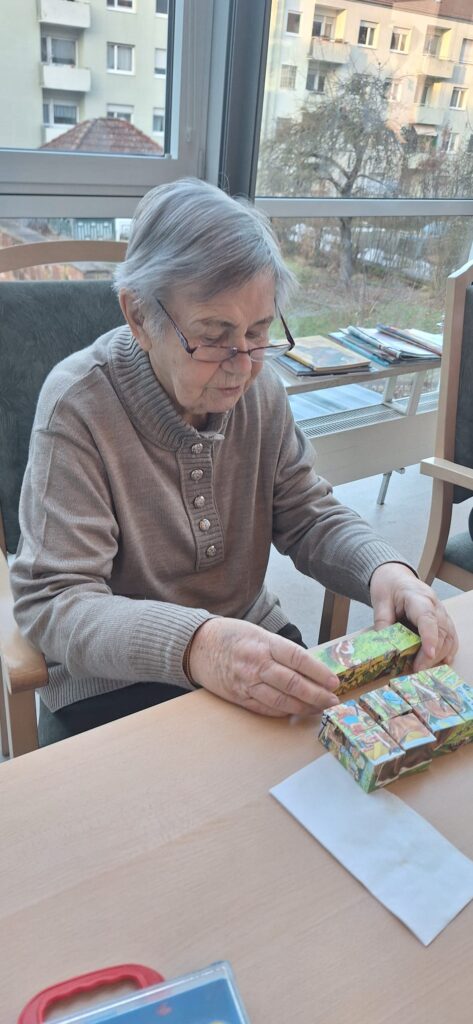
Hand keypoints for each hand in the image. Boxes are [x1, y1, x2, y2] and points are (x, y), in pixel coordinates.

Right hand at [188, 617, 339, 716]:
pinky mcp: (239, 697)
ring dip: (304, 707)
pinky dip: (283, 712)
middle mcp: (257, 663)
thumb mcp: (259, 633)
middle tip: (332, 701)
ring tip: (319, 709)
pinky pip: (265, 708)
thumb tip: (310, 667)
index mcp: (265, 643)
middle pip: (293, 683)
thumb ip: (282, 650)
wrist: (198, 646)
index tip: (334, 682)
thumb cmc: (233, 636)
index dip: (318, 672)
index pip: (298, 658)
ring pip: (281, 700)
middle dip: (317, 695)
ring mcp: (247, 682)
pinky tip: (297, 712)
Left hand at [369, 562, 457, 670]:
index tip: (428, 653)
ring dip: (440, 655)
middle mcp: (435, 605)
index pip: (427, 618)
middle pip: (441, 631)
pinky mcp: (443, 619)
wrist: (396, 578)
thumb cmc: (389, 588)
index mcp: (418, 597)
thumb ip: (382, 622)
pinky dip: (448, 650)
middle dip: (432, 653)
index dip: (429, 637)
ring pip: (449, 636)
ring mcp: (441, 612)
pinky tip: (442, 662)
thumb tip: (384, 645)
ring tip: (424, 668)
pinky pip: (451, 636)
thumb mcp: (380, 601)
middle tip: (417, 668)